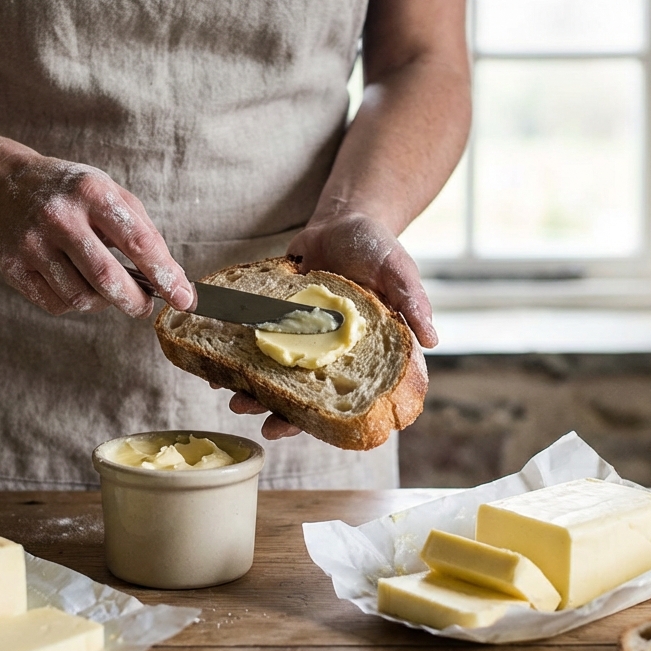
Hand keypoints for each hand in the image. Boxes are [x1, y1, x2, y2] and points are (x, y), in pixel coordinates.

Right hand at [0, 154, 194, 316]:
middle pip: (107, 278)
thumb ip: (143, 232)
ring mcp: (32, 243)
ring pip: (80, 298)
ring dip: (104, 303)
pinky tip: (77, 285)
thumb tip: (174, 280)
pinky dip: (75, 304)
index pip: (138, 242)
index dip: (166, 275)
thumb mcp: (110, 193)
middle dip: (135, 301)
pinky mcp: (13, 267)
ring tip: (107, 289)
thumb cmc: (71, 193)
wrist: (5, 186)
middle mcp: (60, 216)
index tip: (185, 298)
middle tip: (145, 307)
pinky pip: (56, 305)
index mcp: (92, 193)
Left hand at [222, 213, 437, 439]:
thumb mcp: (399, 269)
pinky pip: (260, 345)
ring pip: (280, 376)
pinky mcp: (281, 322)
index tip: (302, 430)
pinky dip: (241, 356)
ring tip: (233, 398)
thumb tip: (433, 339)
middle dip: (280, 412)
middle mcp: (334, 354)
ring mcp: (305, 341)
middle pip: (308, 395)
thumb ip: (413, 301)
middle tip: (254, 418)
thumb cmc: (378, 247)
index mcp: (367, 354)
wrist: (342, 220)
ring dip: (256, 390)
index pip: (349, 397)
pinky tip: (218, 364)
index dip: (326, 419)